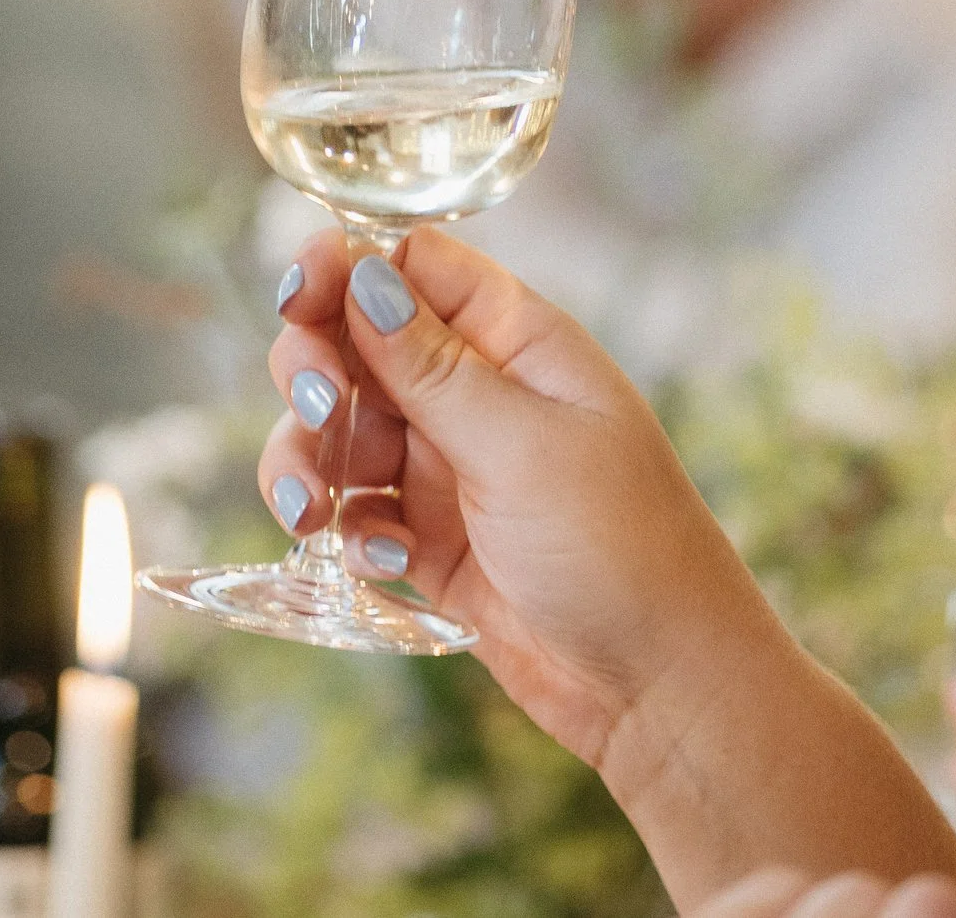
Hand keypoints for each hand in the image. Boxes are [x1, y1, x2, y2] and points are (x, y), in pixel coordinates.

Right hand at [255, 229, 955, 909]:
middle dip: (315, 370)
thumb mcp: (521, 445)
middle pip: (357, 343)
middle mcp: (479, 393)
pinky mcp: (430, 538)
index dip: (347, 270)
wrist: (658, 686)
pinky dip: (348, 529)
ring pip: (341, 430)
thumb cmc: (620, 547)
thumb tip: (364, 274)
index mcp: (518, 343)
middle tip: (316, 410)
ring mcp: (450, 466)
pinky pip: (356, 509)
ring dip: (311, 459)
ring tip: (314, 510)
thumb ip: (432, 366)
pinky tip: (385, 562)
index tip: (297, 297)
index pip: (415, 268)